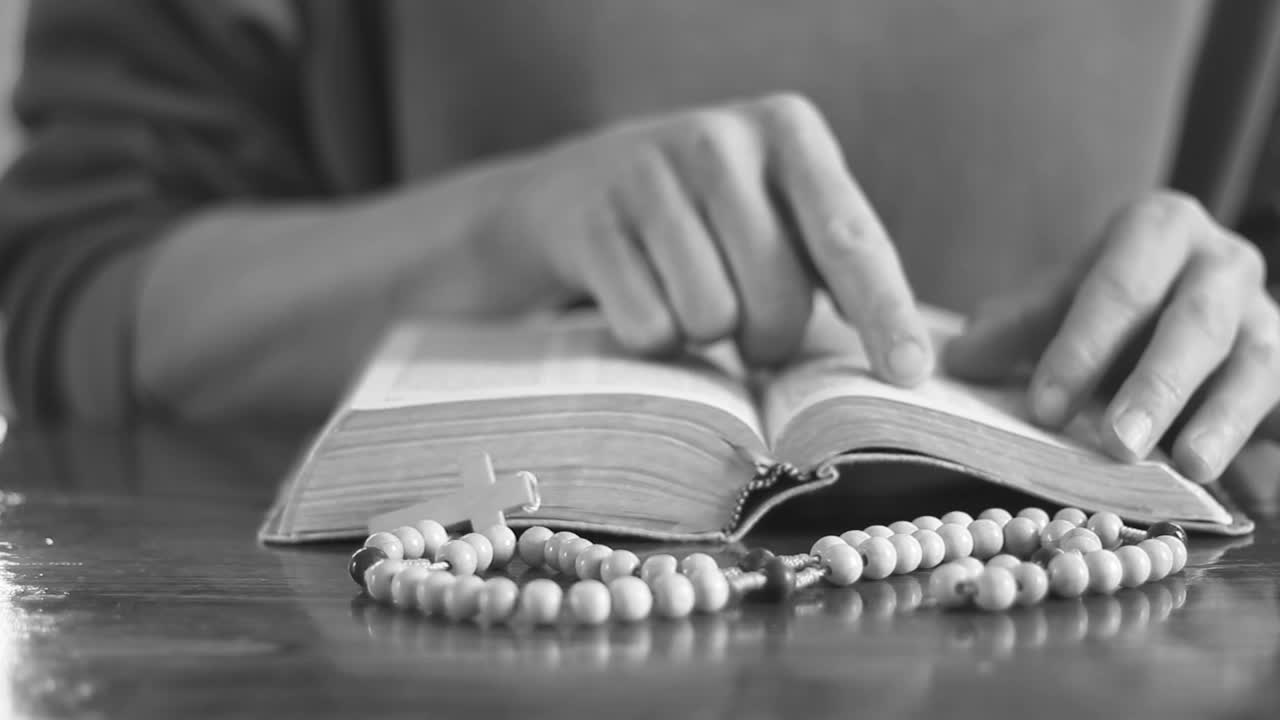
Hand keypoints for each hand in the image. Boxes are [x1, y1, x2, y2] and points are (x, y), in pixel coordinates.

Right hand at [490, 94, 931, 381]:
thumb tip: (903, 360)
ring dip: (705, 338)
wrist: (572, 191)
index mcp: (788, 130)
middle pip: (777, 298)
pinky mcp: (590, 223)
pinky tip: (642, 298)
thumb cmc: (709, 218)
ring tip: (690, 302)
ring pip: (710, 319)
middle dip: (770, 340)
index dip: (883, 311)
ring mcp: (645, 175)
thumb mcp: (777, 205)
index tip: (908, 373)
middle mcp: (718, 139)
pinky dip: (652, 340)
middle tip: (749, 329)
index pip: (848, 238)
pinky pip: (647, 329)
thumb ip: (836, 259)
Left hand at [946, 191, 1279, 482]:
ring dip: (1217, 417)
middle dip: (1154, 385)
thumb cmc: (1113, 303)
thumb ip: (1017, 325)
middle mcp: (1222, 261)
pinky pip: (1276, 397)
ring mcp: (1265, 312)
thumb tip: (959, 360)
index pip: (1120, 285)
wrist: (1187, 304)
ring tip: (1186, 465)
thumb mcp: (1061, 301)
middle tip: (1116, 444)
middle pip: (1194, 321)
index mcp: (1158, 228)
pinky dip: (1250, 434)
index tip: (1045, 407)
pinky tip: (1218, 472)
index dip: (1083, 346)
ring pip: (1251, 362)